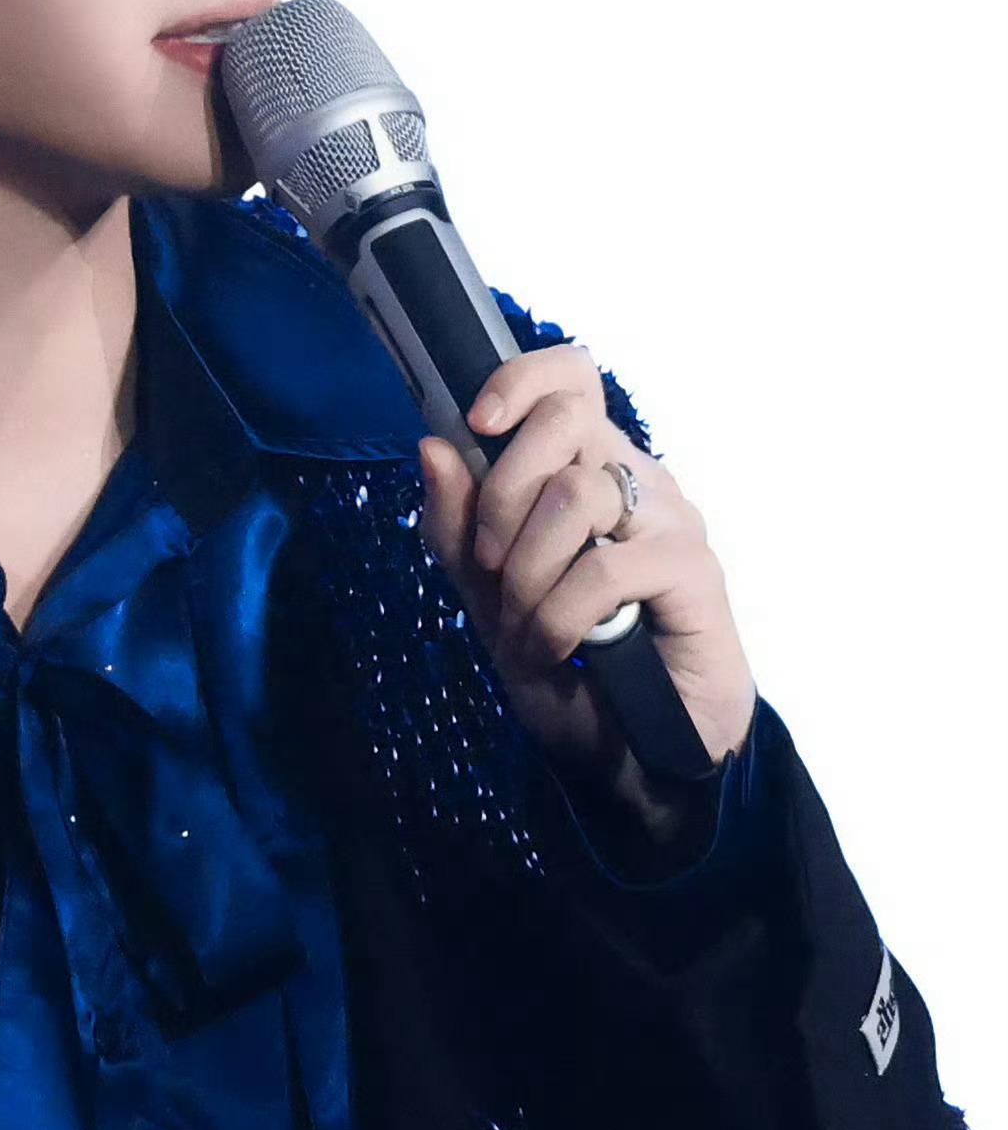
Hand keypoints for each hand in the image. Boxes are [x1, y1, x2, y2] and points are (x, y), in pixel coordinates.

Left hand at [416, 342, 758, 813]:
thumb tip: (432, 446)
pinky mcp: (696, 570)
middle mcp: (635, 480)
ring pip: (577, 493)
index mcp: (588, 469)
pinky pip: (604, 569)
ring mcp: (671, 521)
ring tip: (526, 627)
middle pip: (565, 419)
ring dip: (526, 572)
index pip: (571, 376)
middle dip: (500, 494)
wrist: (631, 753)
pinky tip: (560, 652)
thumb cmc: (569, 665)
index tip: (474, 422)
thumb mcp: (488, 599)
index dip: (520, 380)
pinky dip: (559, 618)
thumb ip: (457, 529)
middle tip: (490, 563)